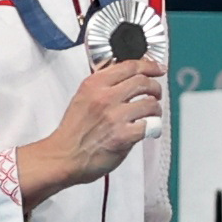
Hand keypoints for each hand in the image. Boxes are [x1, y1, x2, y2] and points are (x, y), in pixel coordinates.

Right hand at [14, 57, 168, 203]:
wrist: (63, 156)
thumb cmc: (74, 131)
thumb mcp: (83, 98)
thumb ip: (105, 86)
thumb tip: (131, 78)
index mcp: (94, 85)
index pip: (130, 66)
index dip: (149, 65)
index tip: (157, 68)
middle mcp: (104, 97)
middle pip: (143, 82)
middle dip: (155, 88)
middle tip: (155, 93)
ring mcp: (114, 116)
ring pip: (150, 103)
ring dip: (155, 109)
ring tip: (151, 114)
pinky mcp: (123, 135)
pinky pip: (150, 125)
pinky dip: (152, 127)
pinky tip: (147, 129)